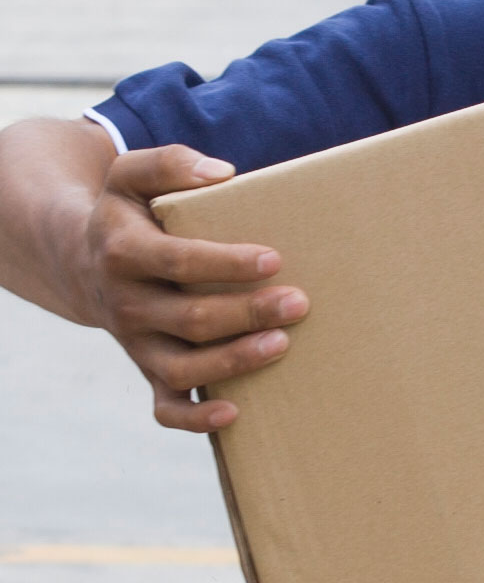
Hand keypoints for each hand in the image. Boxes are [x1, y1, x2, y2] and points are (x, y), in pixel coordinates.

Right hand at [82, 145, 308, 431]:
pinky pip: (165, 407)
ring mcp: (138, 344)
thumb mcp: (132, 175)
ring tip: (283, 344)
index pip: (178, 261)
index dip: (226, 263)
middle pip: (190, 318)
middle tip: (301, 302)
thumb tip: (222, 173)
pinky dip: (195, 418)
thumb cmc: (129, 214)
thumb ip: (170, 164)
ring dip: (234, 361)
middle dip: (248, 312)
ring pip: (182, 368)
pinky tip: (236, 412)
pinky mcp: (148, 371)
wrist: (85, 261)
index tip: (274, 258)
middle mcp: (128, 304)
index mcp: (124, 254)